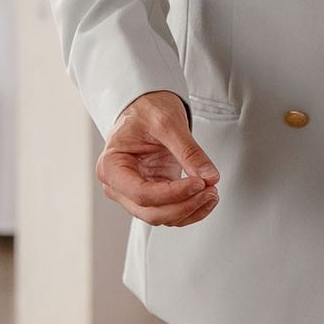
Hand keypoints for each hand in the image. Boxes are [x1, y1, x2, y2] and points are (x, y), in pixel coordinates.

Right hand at [95, 90, 220, 226]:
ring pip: (162, 217)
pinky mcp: (152, 194)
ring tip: (212, 191)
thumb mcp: (168, 122)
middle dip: (184, 205)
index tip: (198, 183)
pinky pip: (170, 211)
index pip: (141, 193)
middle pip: (151, 211)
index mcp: (111, 166)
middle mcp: (118, 185)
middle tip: (210, 190)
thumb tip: (209, 176)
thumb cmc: (145, 109)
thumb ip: (189, 151)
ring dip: (190, 210)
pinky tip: (206, 197)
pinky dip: (190, 209)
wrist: (146, 106)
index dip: (172, 194)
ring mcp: (134, 192)